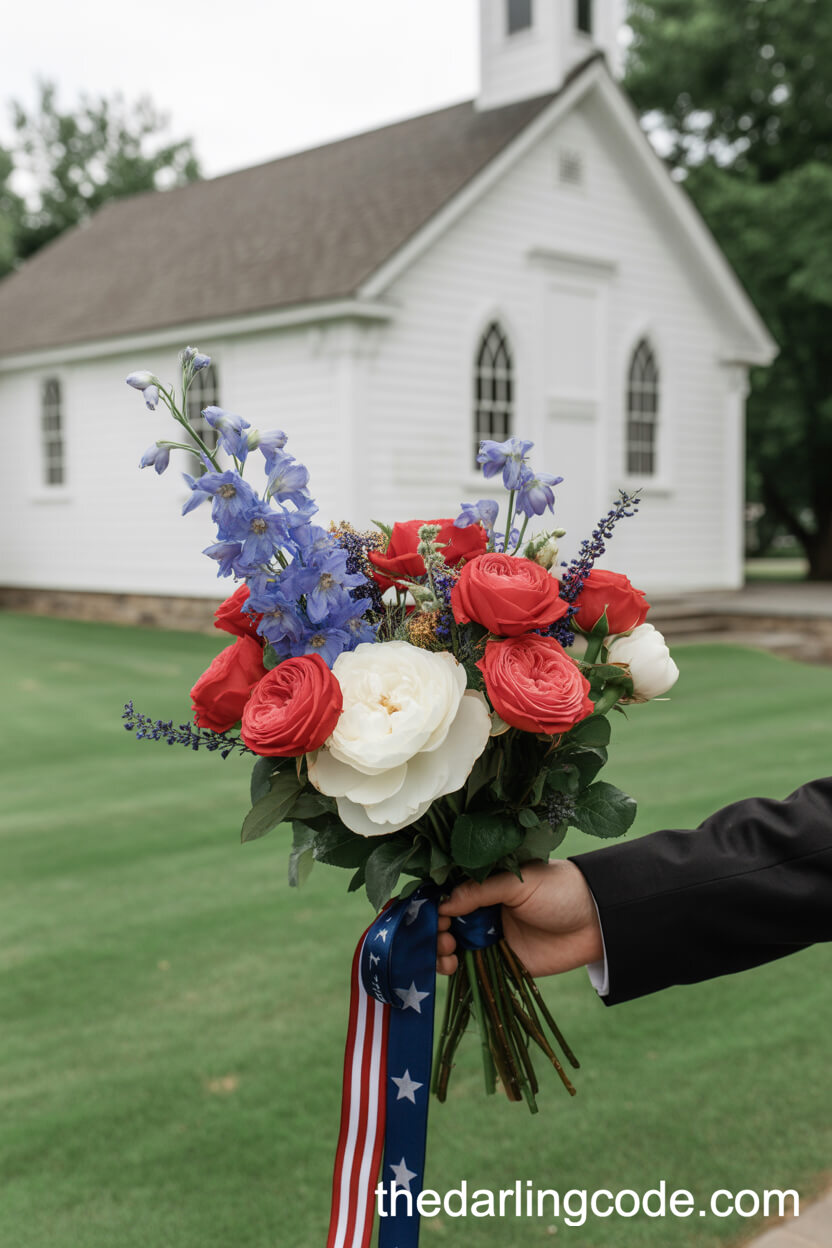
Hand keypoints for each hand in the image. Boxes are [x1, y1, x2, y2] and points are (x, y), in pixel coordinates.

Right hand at [436, 860, 602, 977]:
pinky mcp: (501, 960)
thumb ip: (480, 891)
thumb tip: (442, 905)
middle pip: (443, 921)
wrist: (596, 922)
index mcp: (485, 883)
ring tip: (447, 950)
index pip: (446, 892)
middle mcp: (483, 909)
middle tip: (442, 934)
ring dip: (439, 949)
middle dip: (433, 929)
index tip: (417, 912)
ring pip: (451, 945)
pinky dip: (454, 967)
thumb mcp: (518, 883)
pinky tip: (451, 965)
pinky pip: (470, 966)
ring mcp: (490, 935)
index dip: (429, 903)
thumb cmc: (559, 890)